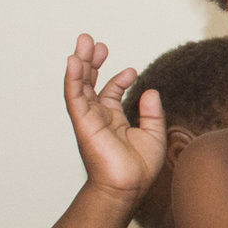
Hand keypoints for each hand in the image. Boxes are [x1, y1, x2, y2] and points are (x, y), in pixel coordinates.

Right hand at [65, 33, 164, 202]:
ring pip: (80, 85)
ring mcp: (89, 119)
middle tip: (92, 40)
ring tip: (83, 41)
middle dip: (91, 61)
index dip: (118, 78)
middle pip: (90, 83)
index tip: (131, 69)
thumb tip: (150, 90)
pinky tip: (75, 61)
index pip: (109, 93)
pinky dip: (74, 78)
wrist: (128, 187)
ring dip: (80, 63)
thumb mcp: (153, 134)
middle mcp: (98, 117)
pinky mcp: (83, 122)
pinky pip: (75, 97)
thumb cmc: (139, 168)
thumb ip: (152, 112)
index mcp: (113, 120)